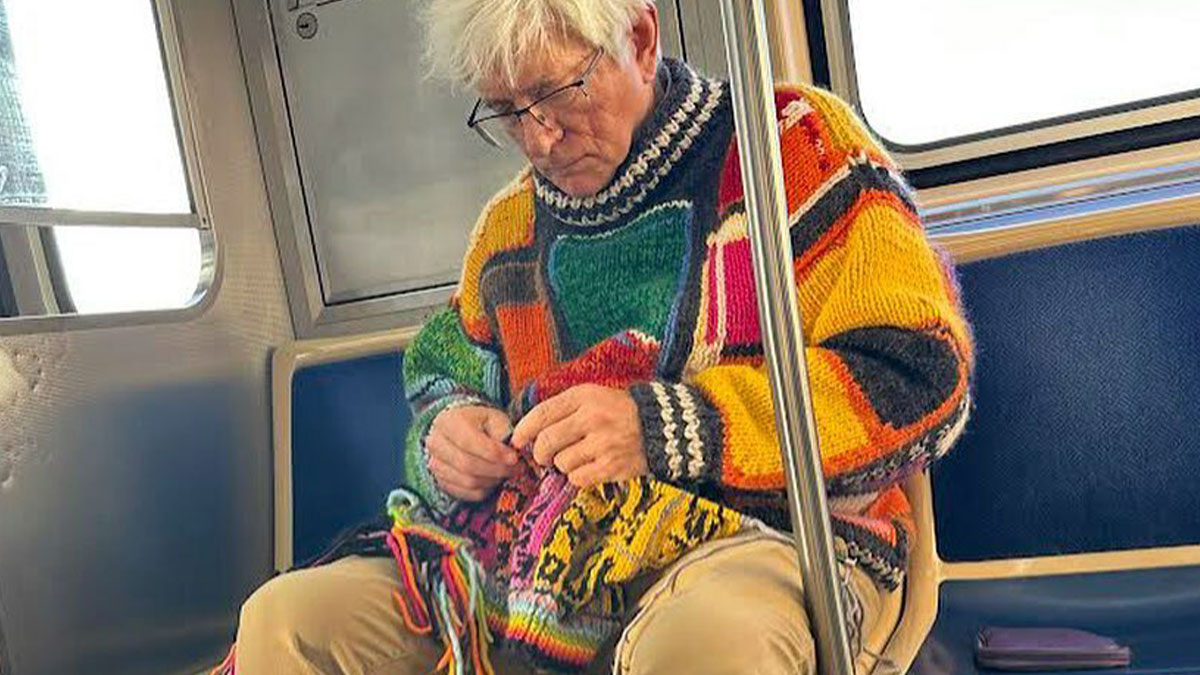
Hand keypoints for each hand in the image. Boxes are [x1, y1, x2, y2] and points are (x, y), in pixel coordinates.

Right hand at [426, 405, 517, 500]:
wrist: (460, 431)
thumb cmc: (480, 423)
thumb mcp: (493, 418)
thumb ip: (501, 430)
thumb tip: (511, 447)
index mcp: (448, 421)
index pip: (469, 441)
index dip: (494, 452)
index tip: (514, 457)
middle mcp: (436, 443)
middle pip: (467, 464)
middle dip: (496, 469)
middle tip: (516, 469)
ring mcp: (435, 464)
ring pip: (467, 481)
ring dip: (492, 480)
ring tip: (506, 473)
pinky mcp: (441, 481)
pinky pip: (465, 493)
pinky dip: (484, 490)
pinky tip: (493, 480)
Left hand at [510, 384, 647, 487]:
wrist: (661, 426)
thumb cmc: (618, 411)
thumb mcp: (593, 397)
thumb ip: (563, 409)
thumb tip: (527, 432)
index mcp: (584, 396)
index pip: (542, 413)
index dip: (524, 430)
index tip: (517, 440)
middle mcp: (592, 418)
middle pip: (546, 442)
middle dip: (540, 453)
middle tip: (544, 456)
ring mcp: (602, 443)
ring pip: (561, 463)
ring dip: (563, 465)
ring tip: (578, 458)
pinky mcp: (611, 466)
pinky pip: (577, 479)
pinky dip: (578, 477)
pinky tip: (589, 468)